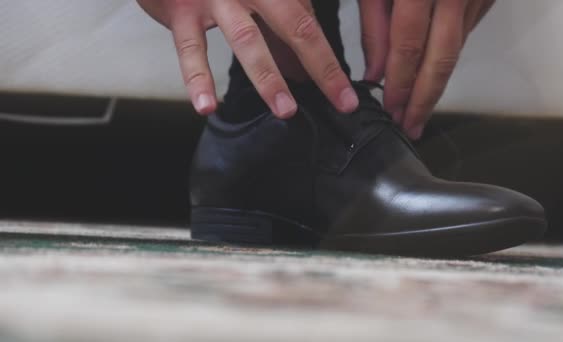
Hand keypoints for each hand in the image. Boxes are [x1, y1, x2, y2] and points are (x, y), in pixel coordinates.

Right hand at [137, 0, 358, 117]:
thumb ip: (279, 28)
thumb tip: (303, 74)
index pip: (310, 24)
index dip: (330, 62)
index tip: (347, 97)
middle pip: (295, 27)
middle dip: (322, 68)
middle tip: (340, 103)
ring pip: (247, 39)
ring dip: (268, 78)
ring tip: (285, 111)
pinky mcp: (180, 10)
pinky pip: (190, 50)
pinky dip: (198, 80)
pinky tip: (206, 107)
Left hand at [359, 0, 494, 138]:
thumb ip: (374, 26)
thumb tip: (375, 75)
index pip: (408, 50)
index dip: (399, 84)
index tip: (390, 109)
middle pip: (441, 61)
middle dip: (423, 100)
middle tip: (410, 126)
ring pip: (456, 51)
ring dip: (436, 84)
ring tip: (418, 110)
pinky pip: (467, 33)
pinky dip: (448, 57)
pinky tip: (432, 74)